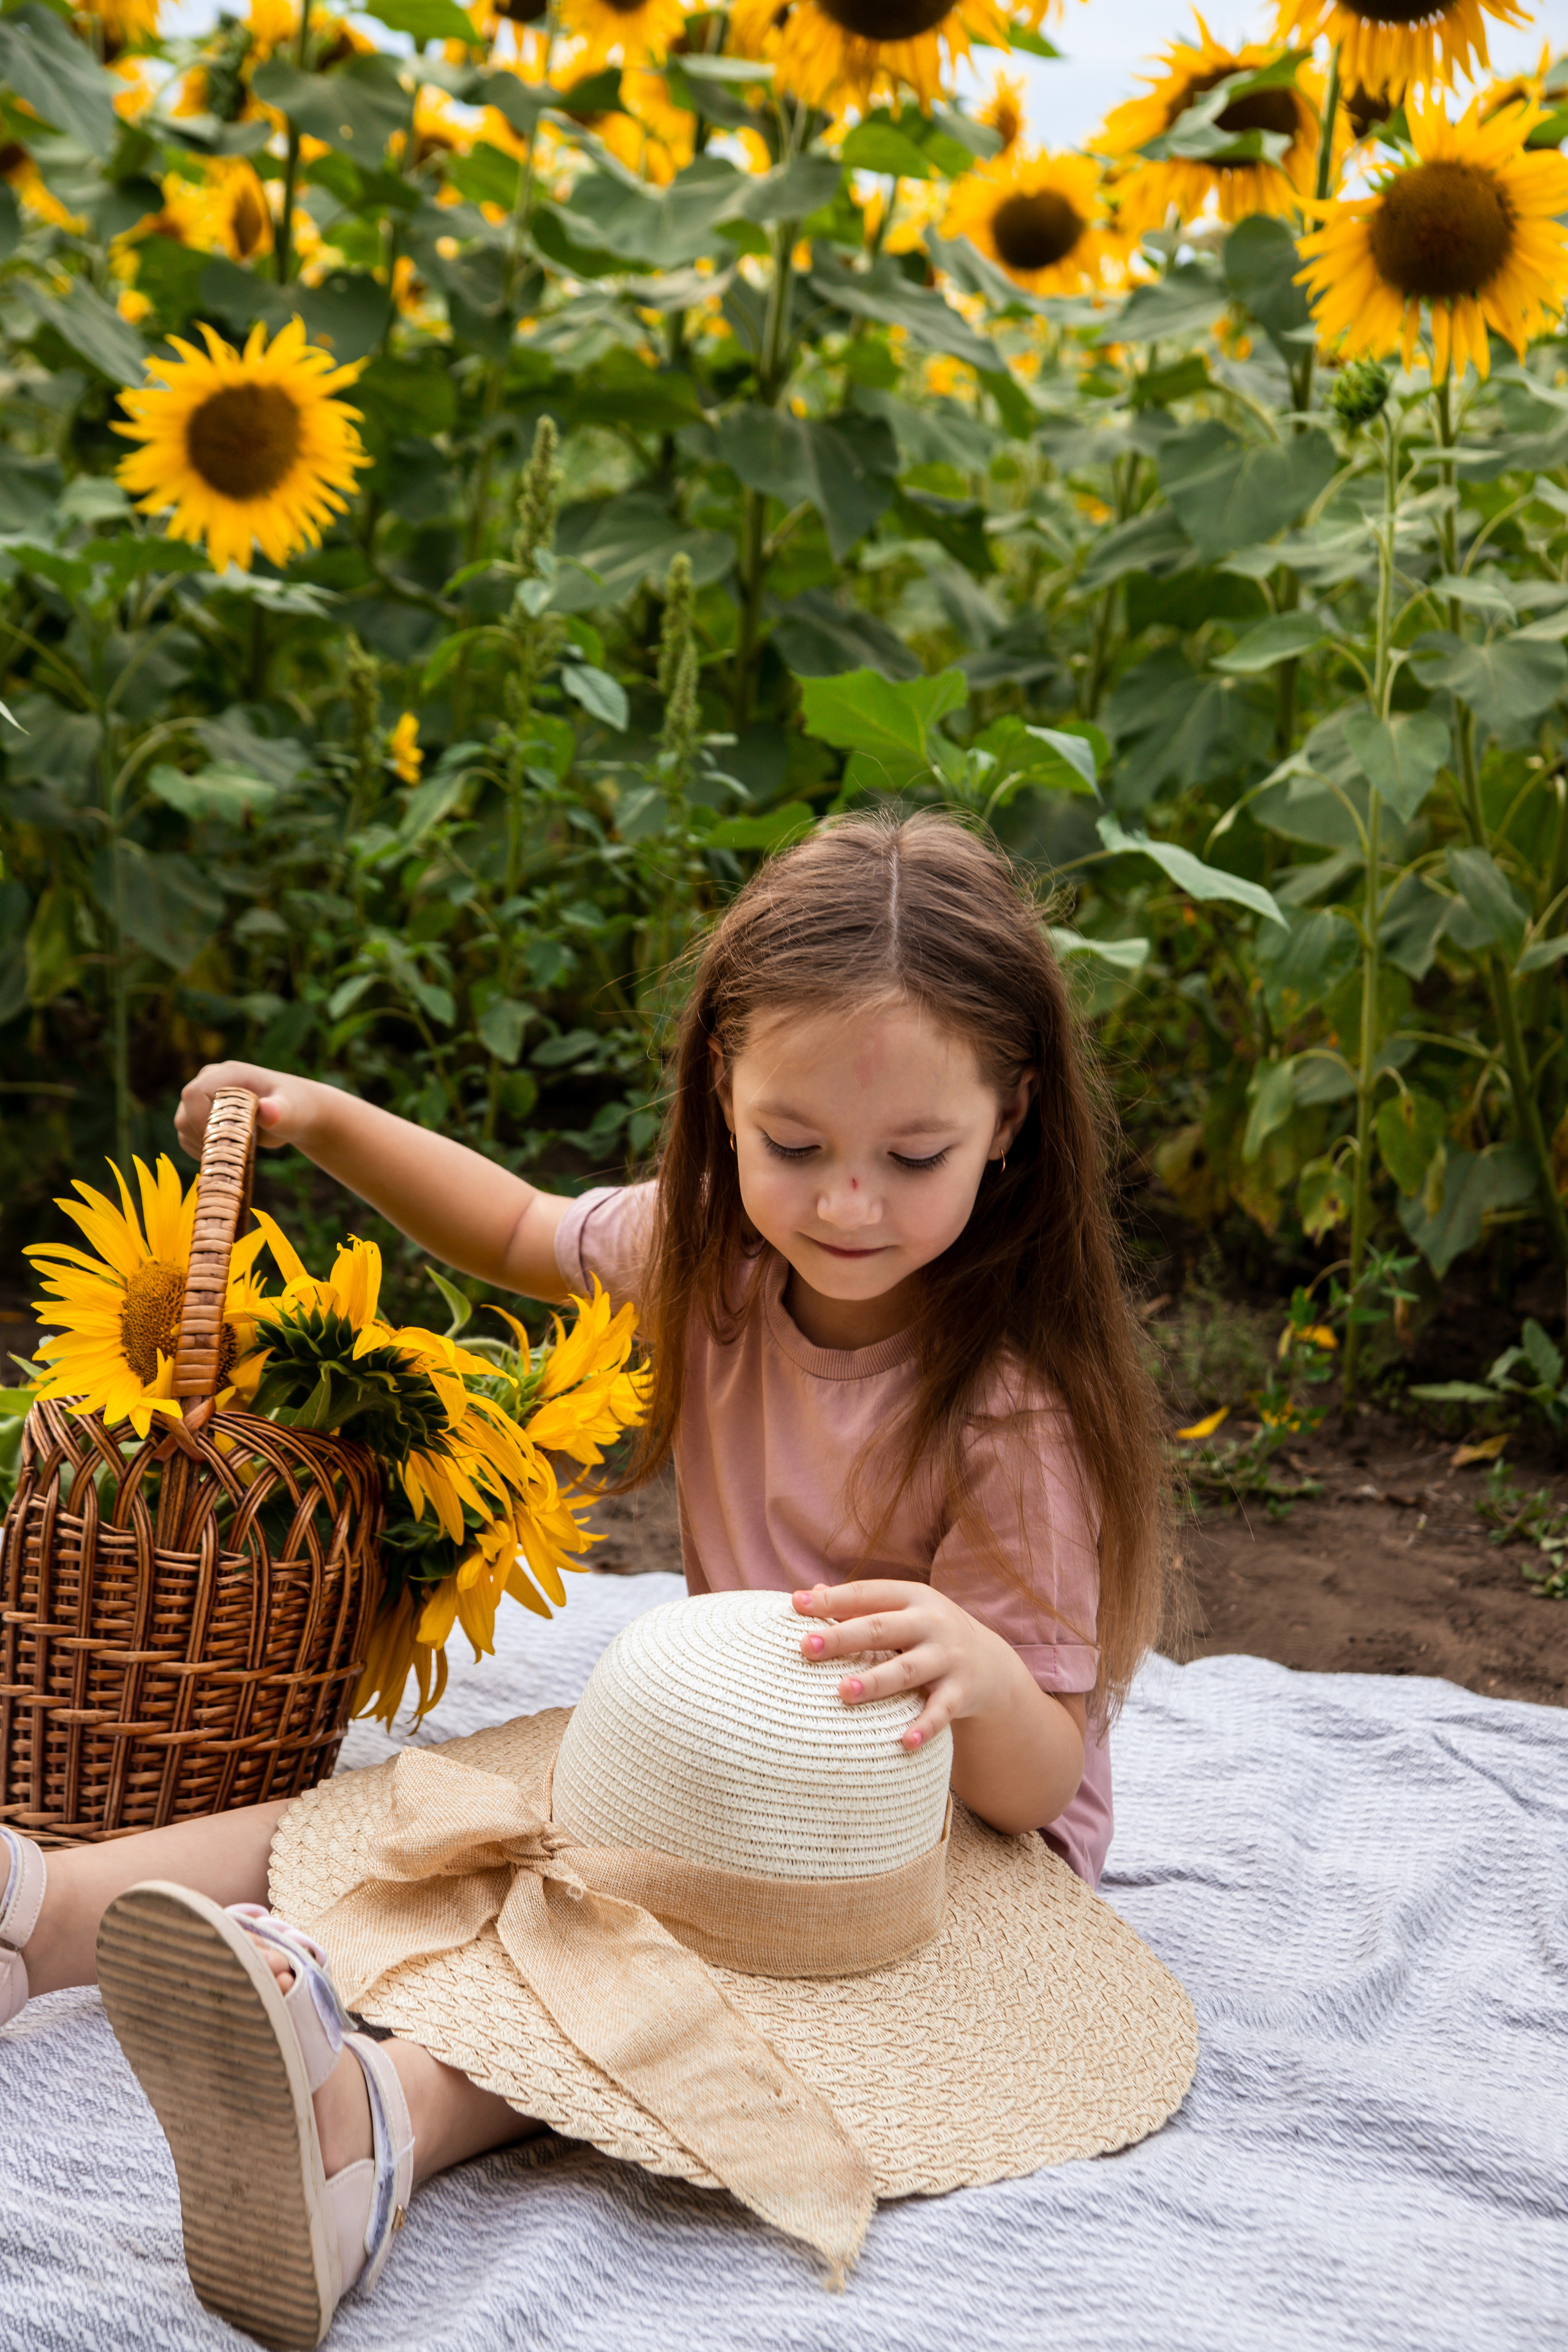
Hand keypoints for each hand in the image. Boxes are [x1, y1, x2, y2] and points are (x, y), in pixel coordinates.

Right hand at [175, 1062, 317, 1160]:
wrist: (293, 1114)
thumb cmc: (294, 1109)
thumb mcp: (291, 1111)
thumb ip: (280, 1111)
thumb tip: (269, 1112)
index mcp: (228, 1074)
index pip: (194, 1094)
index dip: (199, 1121)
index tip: (222, 1142)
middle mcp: (209, 1082)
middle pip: (184, 1115)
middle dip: (204, 1139)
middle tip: (234, 1153)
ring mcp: (203, 1099)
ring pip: (183, 1129)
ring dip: (204, 1148)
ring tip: (236, 1152)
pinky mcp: (200, 1115)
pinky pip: (187, 1138)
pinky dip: (202, 1152)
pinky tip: (227, 1154)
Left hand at [792, 1580, 1010, 1750]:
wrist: (989, 1662)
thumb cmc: (925, 1634)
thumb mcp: (902, 1610)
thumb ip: (860, 1604)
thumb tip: (809, 1595)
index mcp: (912, 1597)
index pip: (868, 1594)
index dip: (833, 1600)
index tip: (796, 1604)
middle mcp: (931, 1624)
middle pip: (882, 1629)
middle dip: (844, 1637)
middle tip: (807, 1647)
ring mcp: (948, 1658)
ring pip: (907, 1670)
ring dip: (875, 1682)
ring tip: (843, 1692)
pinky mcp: (962, 1692)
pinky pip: (941, 1711)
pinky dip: (925, 1726)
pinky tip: (904, 1743)